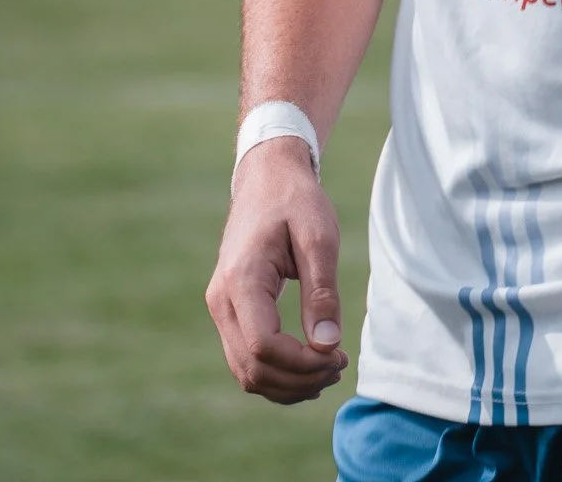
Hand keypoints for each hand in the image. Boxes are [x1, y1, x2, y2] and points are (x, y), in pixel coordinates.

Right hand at [206, 136, 348, 404]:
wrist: (267, 178)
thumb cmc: (295, 201)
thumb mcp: (319, 236)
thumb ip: (322, 291)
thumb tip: (327, 346)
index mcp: (241, 279)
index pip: (263, 346)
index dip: (303, 364)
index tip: (338, 355)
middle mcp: (221, 300)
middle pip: (252, 368)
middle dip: (299, 380)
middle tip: (340, 366)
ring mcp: (221, 308)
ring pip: (246, 372)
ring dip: (288, 384)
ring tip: (329, 369)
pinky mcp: (229, 312)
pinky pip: (246, 360)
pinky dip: (276, 374)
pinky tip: (309, 367)